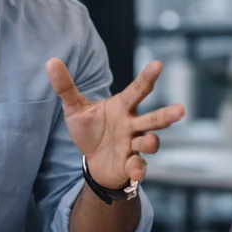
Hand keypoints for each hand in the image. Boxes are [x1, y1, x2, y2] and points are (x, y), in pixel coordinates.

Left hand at [46, 59, 183, 189]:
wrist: (93, 162)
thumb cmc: (90, 130)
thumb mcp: (75, 108)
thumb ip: (65, 86)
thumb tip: (51, 61)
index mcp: (122, 107)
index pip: (137, 91)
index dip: (147, 78)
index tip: (158, 64)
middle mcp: (132, 125)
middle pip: (153, 119)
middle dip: (166, 115)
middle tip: (181, 110)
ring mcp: (133, 146)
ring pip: (149, 143)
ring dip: (151, 143)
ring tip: (149, 143)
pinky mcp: (131, 165)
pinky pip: (139, 167)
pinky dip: (138, 169)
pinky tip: (133, 170)